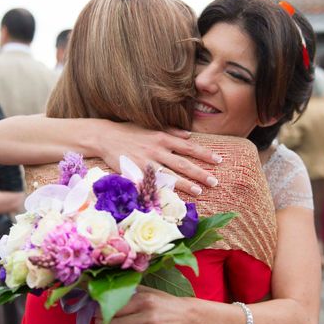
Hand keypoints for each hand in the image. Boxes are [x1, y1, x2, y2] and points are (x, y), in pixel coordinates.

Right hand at [95, 122, 221, 196]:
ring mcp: (147, 162)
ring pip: (170, 174)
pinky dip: (163, 189)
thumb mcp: (151, 126)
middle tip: (215, 181)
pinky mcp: (136, 172)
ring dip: (186, 183)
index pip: (189, 147)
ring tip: (200, 191)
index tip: (218, 160)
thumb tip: (189, 135)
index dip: (204, 154)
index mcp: (162, 137)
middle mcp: (157, 149)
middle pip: (183, 163)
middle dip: (200, 172)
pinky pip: (152, 182)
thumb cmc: (129, 131)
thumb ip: (171, 130)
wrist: (105, 137)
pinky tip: (173, 197)